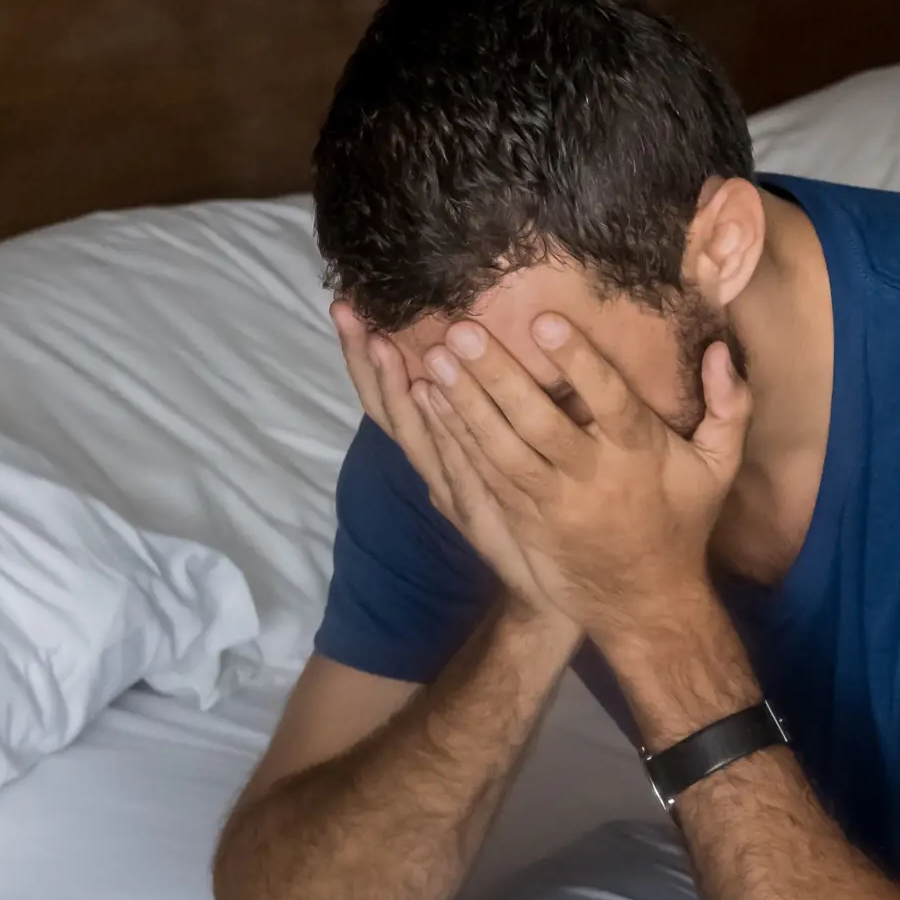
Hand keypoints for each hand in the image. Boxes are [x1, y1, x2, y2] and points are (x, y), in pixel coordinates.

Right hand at [331, 302, 564, 619]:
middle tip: (346, 312)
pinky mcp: (478, 508)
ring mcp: (451, 490)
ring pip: (414, 432)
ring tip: (379, 342)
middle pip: (388, 408)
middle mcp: (434, 471)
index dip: (364, 358)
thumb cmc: (530, 522)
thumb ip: (482, 424)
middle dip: (364, 360)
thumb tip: (465, 369)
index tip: (348, 309)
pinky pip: (453, 459)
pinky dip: (437, 428)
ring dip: (394, 386)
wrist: (553, 591)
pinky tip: (426, 393)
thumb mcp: (499, 466)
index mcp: (437, 458)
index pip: (389, 399)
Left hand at [410, 312, 751, 646]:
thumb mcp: (720, 468)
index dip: (579, 363)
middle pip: (539, 423)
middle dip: (498, 376)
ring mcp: (552, 502)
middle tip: (461, 330)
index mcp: (640, 456)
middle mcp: (592, 477)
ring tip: (434, 358)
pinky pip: (485, 475)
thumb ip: (729, 408)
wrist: (645, 602)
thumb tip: (716, 351)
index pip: (610, 402)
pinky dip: (456, 437)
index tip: (545, 321)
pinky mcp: (523, 519)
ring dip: (466, 403)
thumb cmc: (682, 523)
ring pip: (502, 449)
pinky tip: (430, 402)